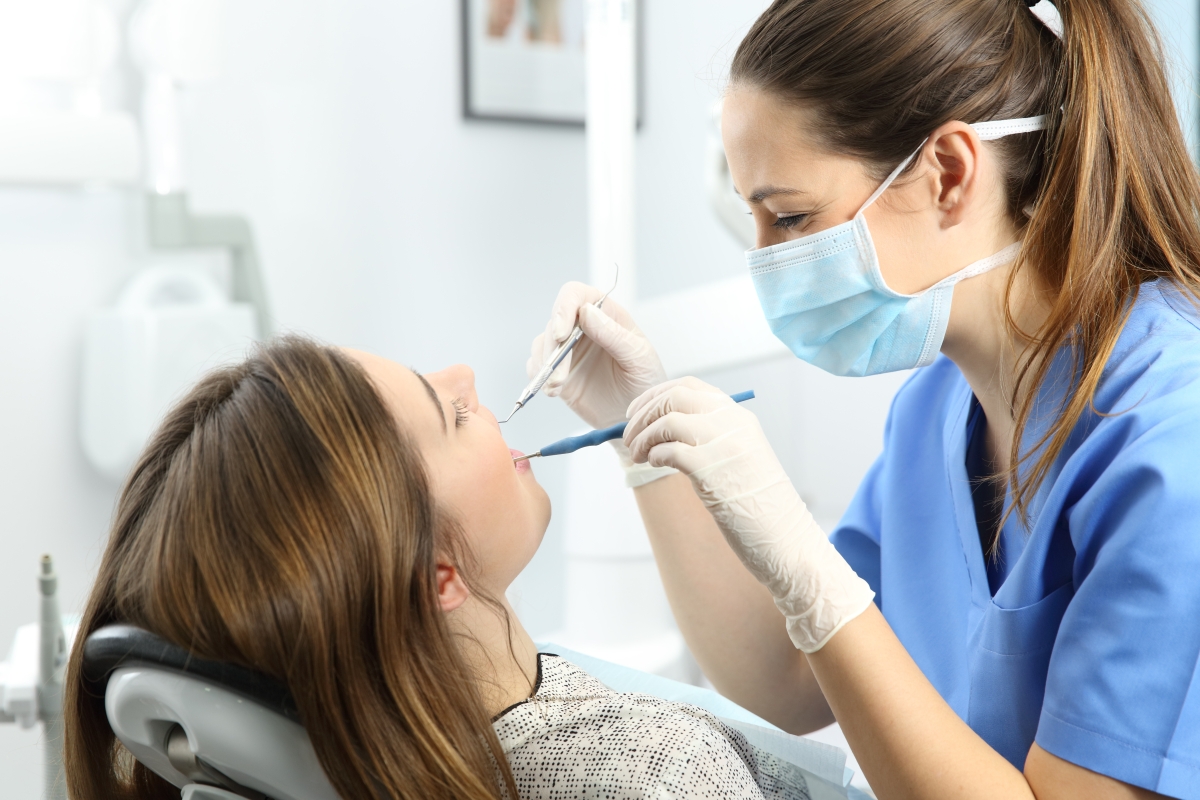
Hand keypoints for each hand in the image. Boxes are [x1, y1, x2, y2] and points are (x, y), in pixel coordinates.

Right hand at [527, 282, 666, 428]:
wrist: (636, 416)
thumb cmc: (645, 382)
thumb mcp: (639, 357)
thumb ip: (614, 334)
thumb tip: (587, 311)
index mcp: (606, 314)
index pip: (576, 295)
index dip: (564, 308)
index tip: (562, 333)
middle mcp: (583, 327)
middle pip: (554, 322)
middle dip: (553, 348)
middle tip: (560, 375)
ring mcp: (569, 350)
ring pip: (542, 344)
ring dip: (545, 365)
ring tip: (557, 386)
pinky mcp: (558, 371)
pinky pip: (537, 366)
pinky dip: (539, 377)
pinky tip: (553, 390)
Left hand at [623, 378, 875, 651]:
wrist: (787, 539)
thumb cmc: (758, 506)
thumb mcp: (738, 458)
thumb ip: (710, 438)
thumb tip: (662, 431)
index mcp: (739, 417)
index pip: (689, 386)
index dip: (655, 395)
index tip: (637, 412)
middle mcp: (732, 423)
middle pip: (674, 397)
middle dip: (643, 412)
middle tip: (628, 434)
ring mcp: (723, 444)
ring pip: (667, 419)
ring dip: (642, 436)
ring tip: (637, 455)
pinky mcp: (712, 469)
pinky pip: (669, 449)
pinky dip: (654, 454)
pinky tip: (654, 465)